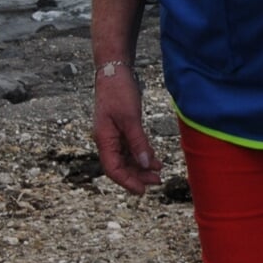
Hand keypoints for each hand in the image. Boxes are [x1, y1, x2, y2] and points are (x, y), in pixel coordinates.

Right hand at [92, 68, 159, 193]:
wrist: (115, 71)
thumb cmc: (119, 91)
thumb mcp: (130, 117)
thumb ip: (138, 142)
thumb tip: (145, 164)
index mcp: (104, 139)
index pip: (113, 169)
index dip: (127, 182)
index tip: (142, 191)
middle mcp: (107, 140)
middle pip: (120, 166)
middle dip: (138, 176)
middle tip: (157, 181)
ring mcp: (113, 134)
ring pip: (126, 158)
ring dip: (141, 166)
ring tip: (159, 172)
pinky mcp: (121, 127)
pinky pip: (130, 147)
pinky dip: (142, 154)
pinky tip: (154, 158)